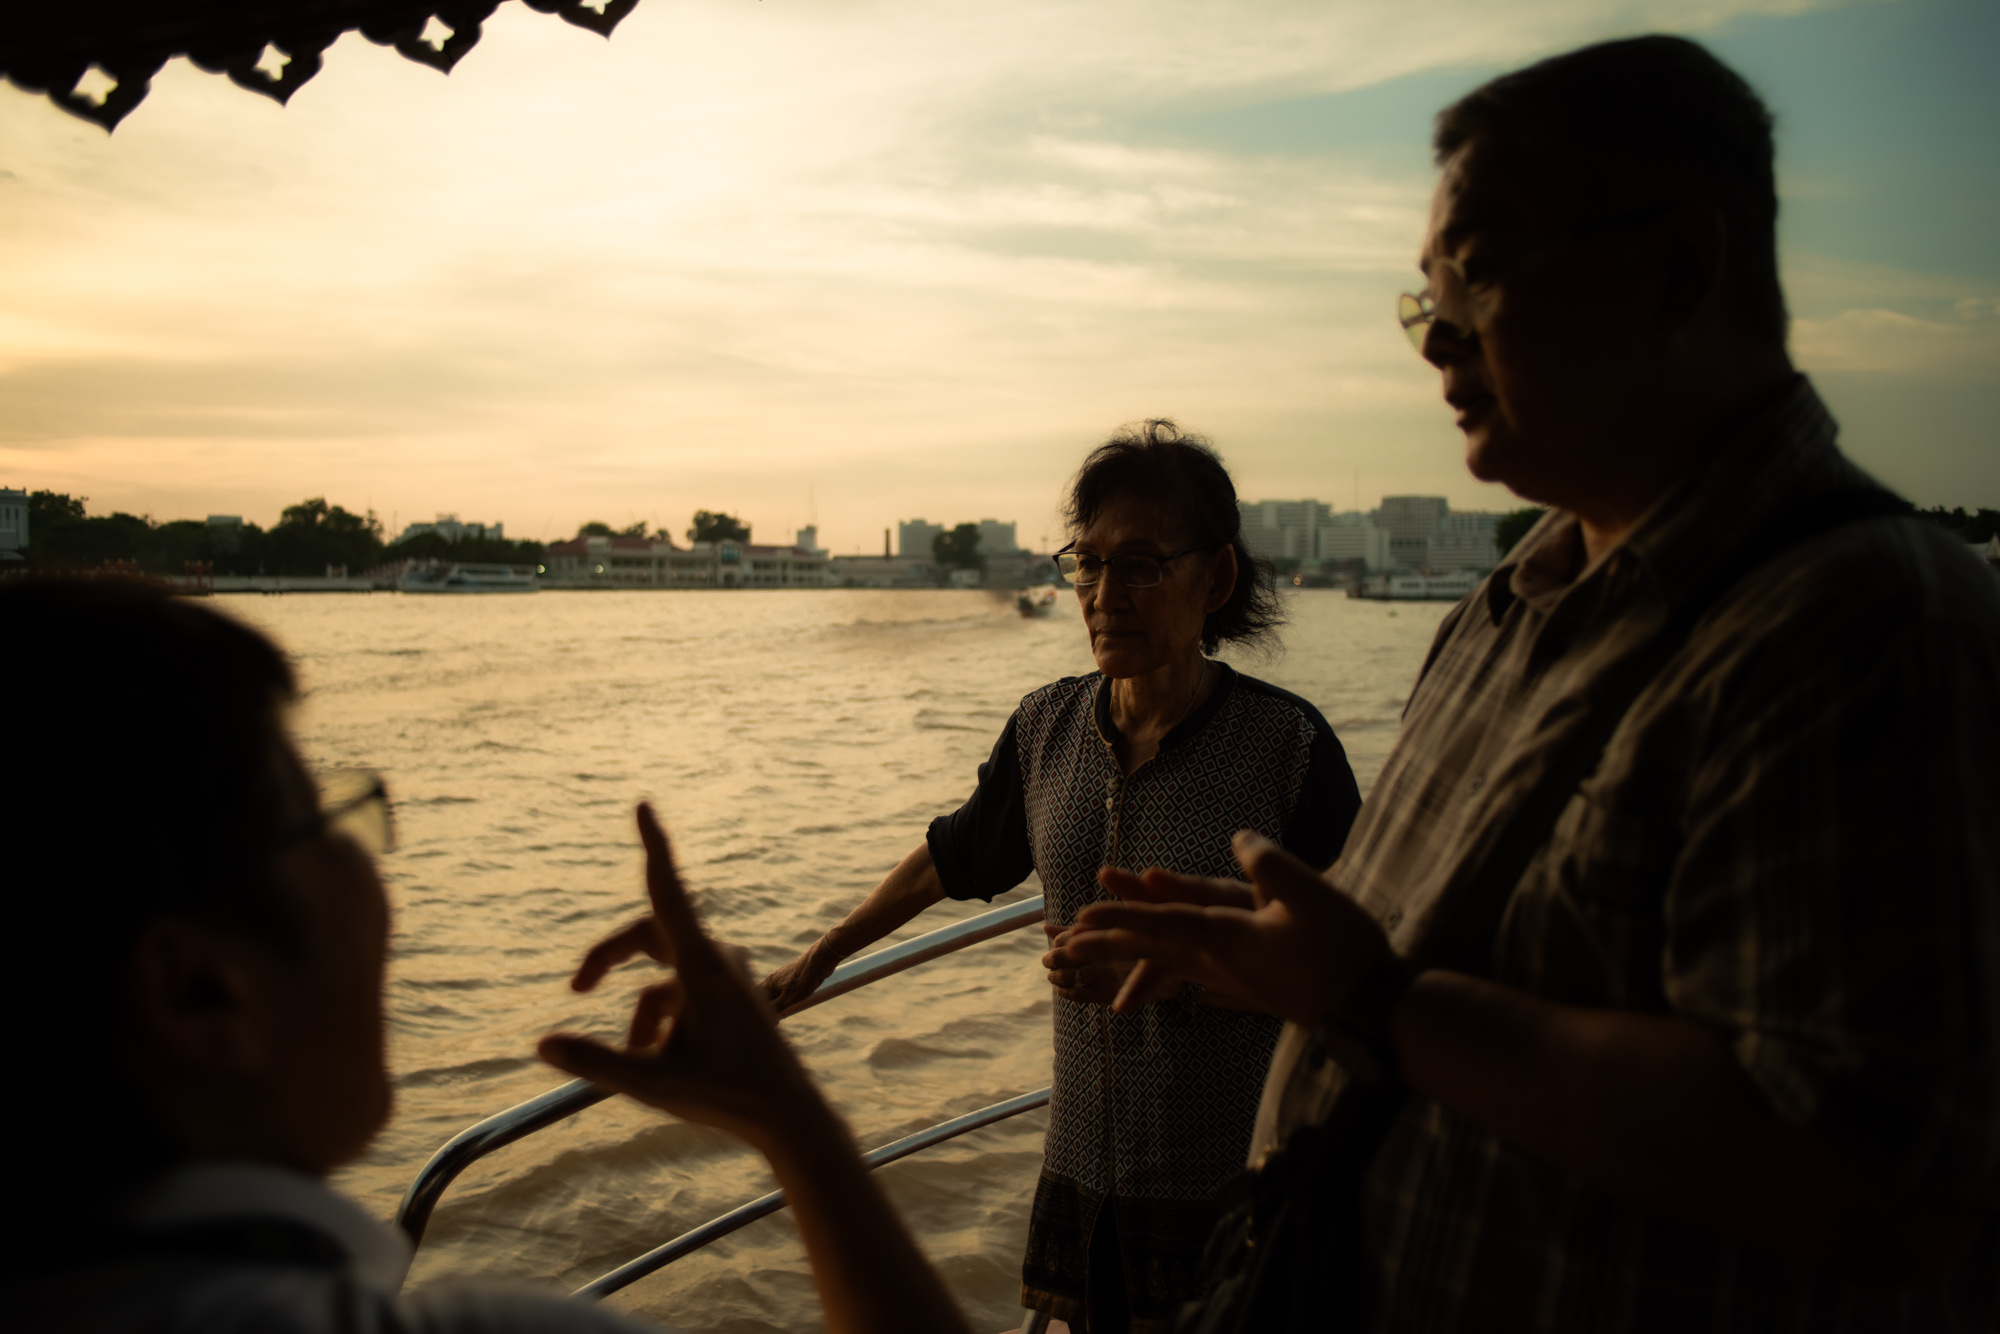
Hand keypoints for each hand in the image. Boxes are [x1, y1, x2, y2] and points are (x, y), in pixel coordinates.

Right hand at [539, 803, 820, 1150]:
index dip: (653, 846)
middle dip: (609, 957)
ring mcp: (726, 971)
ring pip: (661, 973)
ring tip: (641, 1057)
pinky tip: (660, 1055)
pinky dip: (659, 1018)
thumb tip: (542, 1044)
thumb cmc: (728, 1096)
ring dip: (640, 1010)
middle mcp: (716, 958)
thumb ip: (595, 1062)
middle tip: (576, 987)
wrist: (787, 1113)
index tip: (643, 805)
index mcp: (703, 967)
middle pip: (646, 934)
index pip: (667, 894)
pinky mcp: (729, 987)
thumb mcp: (653, 1084)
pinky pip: (678, 990)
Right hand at [762, 944, 839, 1013]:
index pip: (757, 997)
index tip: (769, 1020)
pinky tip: (797, 1003)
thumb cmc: (803, 979)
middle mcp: (775, 979)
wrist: (820, 961)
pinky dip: (789, 999)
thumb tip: (767, 1016)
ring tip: (788, 1012)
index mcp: (770, 982)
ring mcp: (785, 978)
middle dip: (771, 1009)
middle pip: (767, 997)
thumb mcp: (788, 998)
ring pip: (778, 994)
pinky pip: (788, 991)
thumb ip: (776, 1007)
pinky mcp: (795, 978)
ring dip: (781, 1004)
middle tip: (778, 1020)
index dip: (760, 1009)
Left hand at [1040, 924, 1136, 1005]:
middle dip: (1052, 959)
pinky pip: (1078, 994)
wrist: (1167, 973)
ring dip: (1055, 976)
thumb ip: (1078, 930)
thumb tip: (1045, 925)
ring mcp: (1107, 974)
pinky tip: (1062, 989)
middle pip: (1066, 955)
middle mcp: (1106, 952)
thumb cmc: (1138, 946)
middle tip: (1046, 961)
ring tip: (1052, 975)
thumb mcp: (1112, 931)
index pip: (1068, 937)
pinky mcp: (1110, 994)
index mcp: (1106, 931)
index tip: (1055, 946)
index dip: (1057, 942)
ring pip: (1069, 976)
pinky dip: (1065, 992)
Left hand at [1064, 831, 1389, 1026]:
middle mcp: (1216, 962)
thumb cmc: (1344, 950)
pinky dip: (1158, 962)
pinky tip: (1154, 965)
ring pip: (1162, 960)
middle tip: (1057, 949)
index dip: (1118, 916)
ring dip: (1123, 952)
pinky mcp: (1242, 983)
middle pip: (1147, 948)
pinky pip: (1185, 969)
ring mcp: (1228, 976)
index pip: (1160, 923)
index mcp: (1225, 938)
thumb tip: (1236, 840)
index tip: (1079, 920)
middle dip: (1102, 944)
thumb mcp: (1309, 894)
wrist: (1371, 1008)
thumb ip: (1268, 863)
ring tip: (1091, 950)